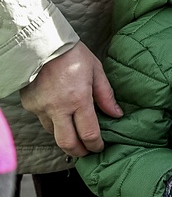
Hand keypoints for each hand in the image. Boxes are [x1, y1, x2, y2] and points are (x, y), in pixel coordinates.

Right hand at [20, 42, 121, 156]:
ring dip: (65, 136)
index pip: (89, 133)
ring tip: (75, 131)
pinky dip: (53, 122)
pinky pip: (43, 121)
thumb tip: (117, 114)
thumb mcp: (96, 71)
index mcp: (78, 99)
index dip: (96, 145)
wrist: (42, 45)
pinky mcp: (29, 106)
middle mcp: (58, 108)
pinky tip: (61, 113)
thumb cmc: (73, 55)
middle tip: (86, 151)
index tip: (100, 147)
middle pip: (67, 143)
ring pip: (53, 133)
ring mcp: (41, 108)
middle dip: (79, 151)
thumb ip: (106, 95)